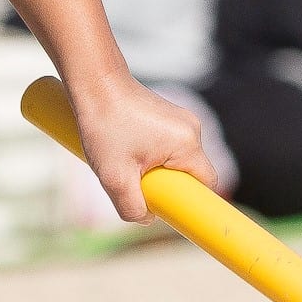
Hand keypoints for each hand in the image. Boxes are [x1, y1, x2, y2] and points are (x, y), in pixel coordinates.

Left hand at [68, 73, 218, 223]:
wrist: (94, 83)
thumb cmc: (104, 126)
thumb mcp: (114, 178)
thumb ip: (132, 208)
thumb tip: (146, 218)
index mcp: (186, 143)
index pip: (207, 184)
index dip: (191, 201)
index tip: (168, 208)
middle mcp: (191, 128)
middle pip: (190, 173)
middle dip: (165, 184)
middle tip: (136, 183)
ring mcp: (181, 119)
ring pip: (177, 159)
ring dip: (155, 169)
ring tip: (126, 161)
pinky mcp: (168, 114)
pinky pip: (168, 145)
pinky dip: (151, 154)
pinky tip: (126, 149)